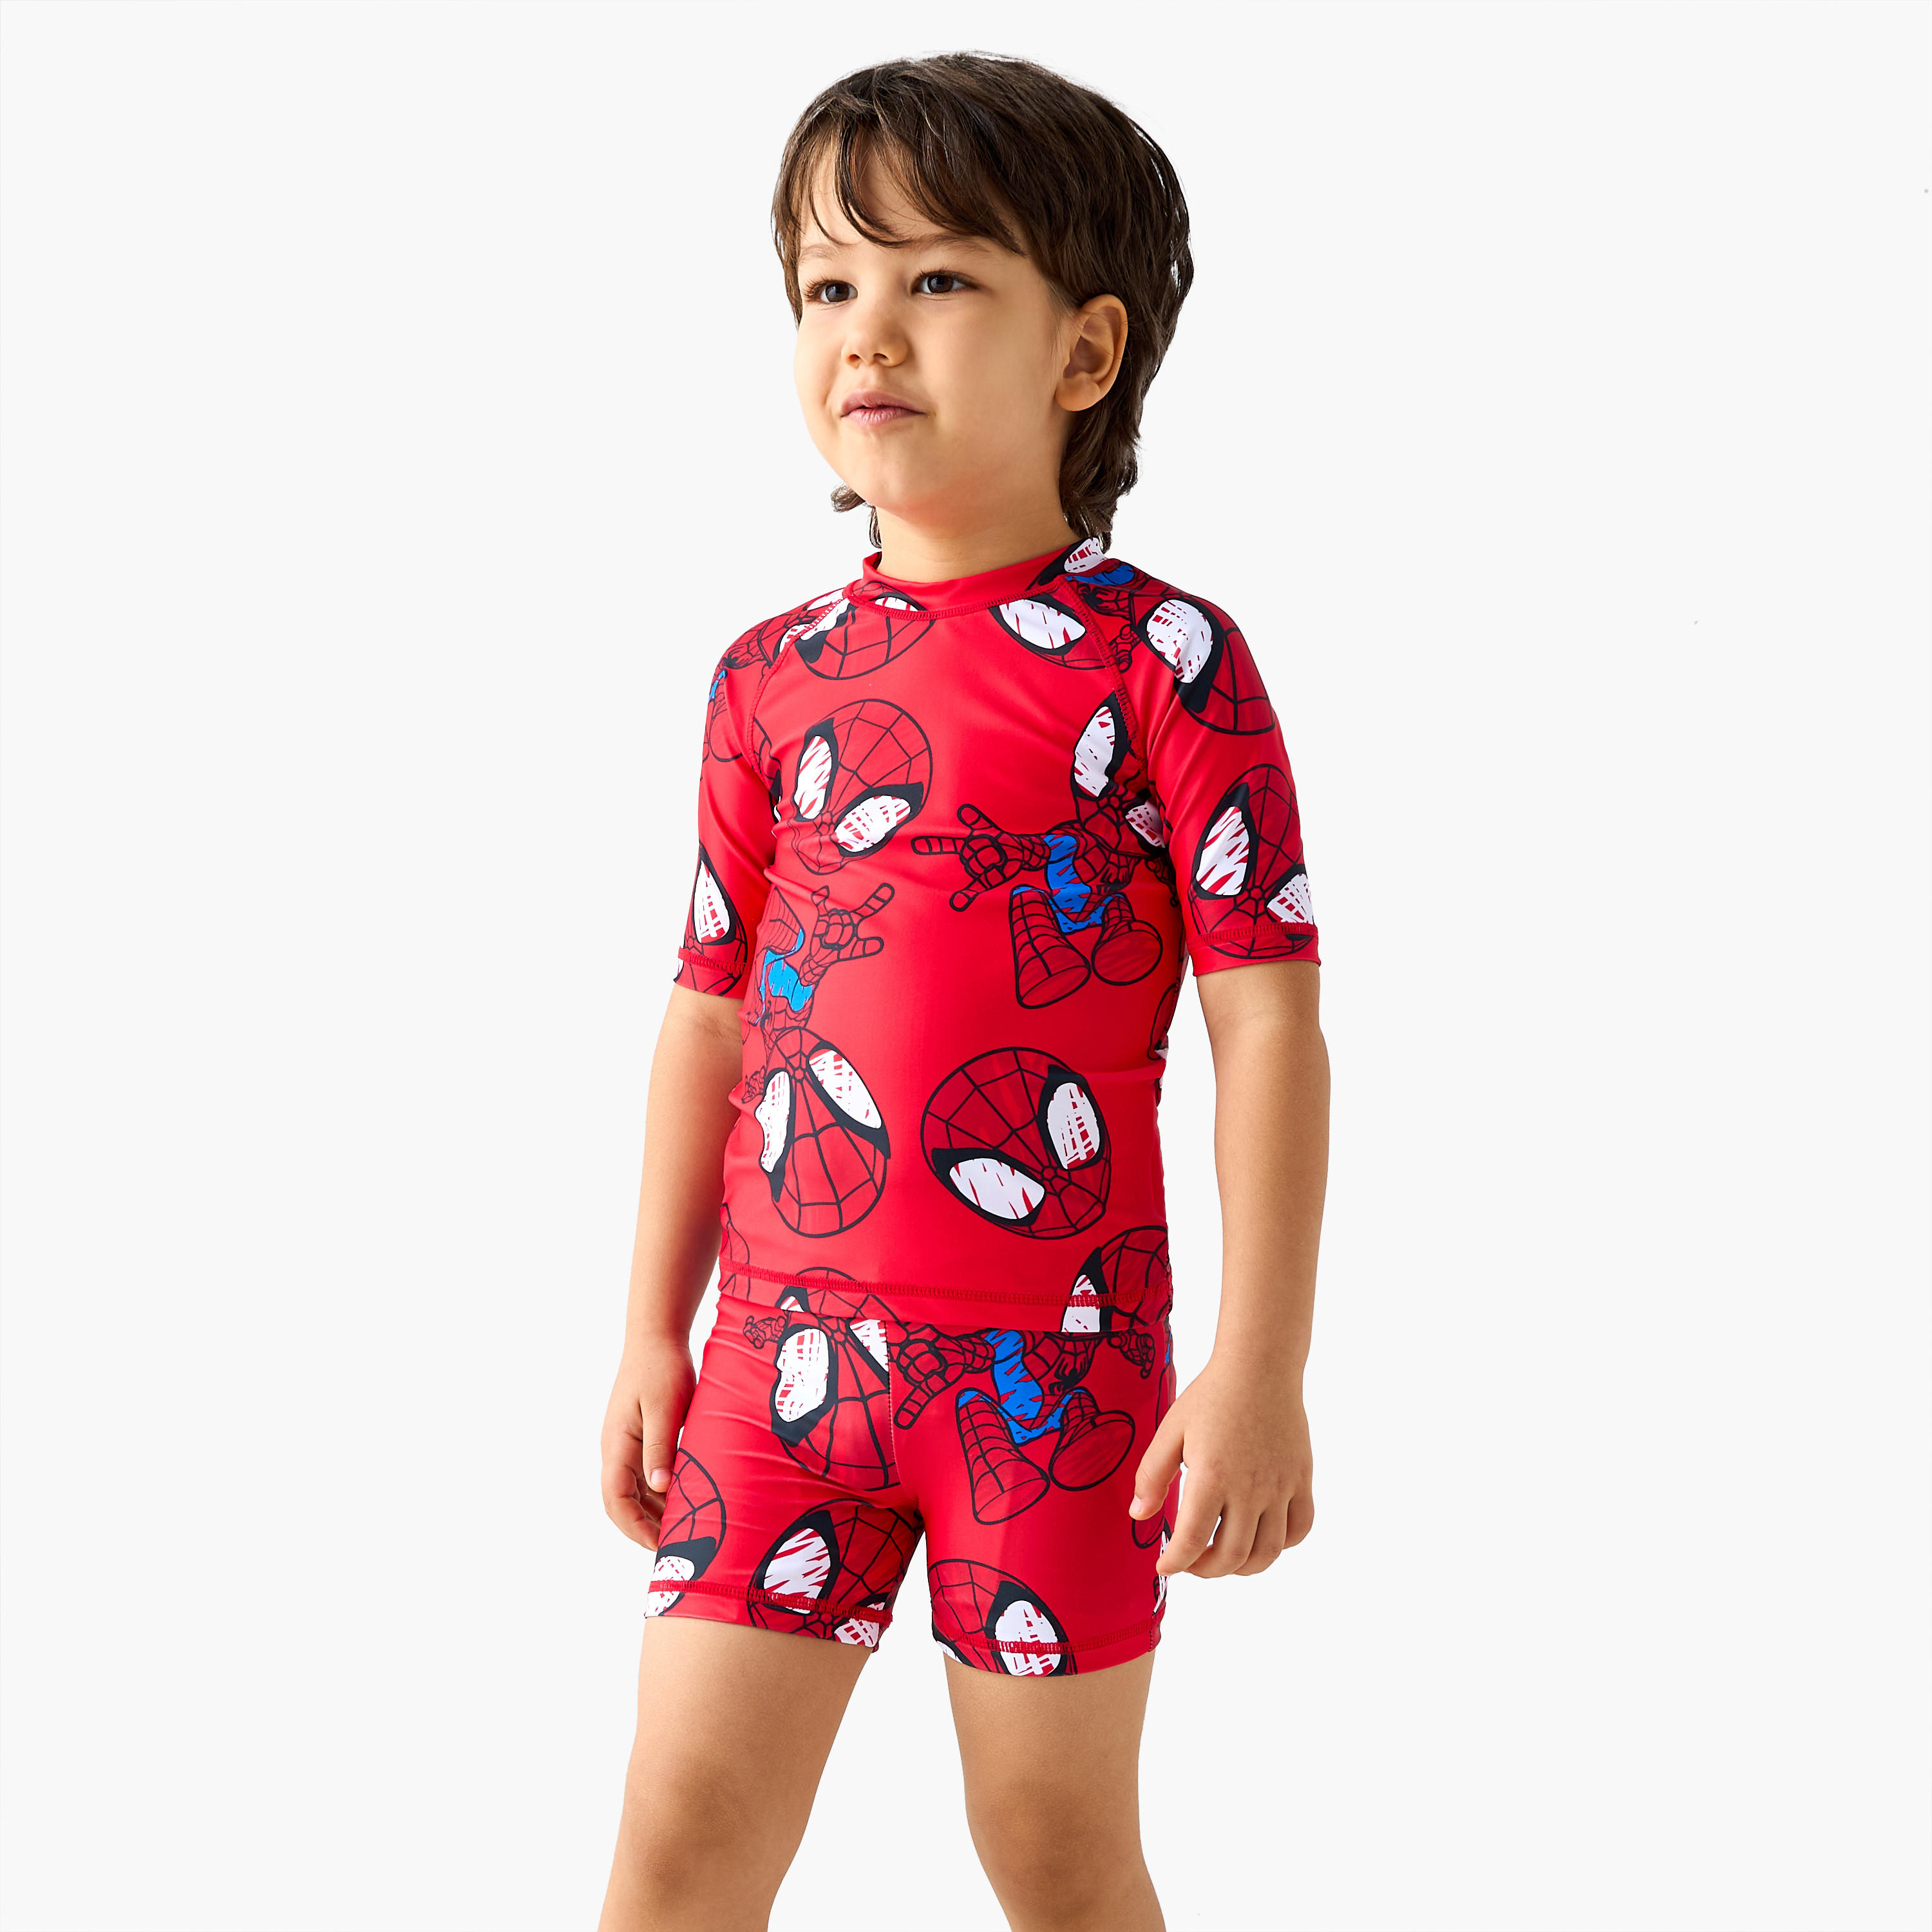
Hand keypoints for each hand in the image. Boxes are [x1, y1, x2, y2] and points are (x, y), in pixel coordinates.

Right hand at [600, 1337, 696, 1549]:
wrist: (656, 1338)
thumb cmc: (661, 1369)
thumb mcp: (665, 1408)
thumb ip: (660, 1448)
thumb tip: (659, 1487)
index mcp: (616, 1445)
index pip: (616, 1500)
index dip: (635, 1527)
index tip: (660, 1546)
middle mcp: (616, 1449)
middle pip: (621, 1502)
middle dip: (643, 1528)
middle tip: (675, 1549)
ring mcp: (625, 1444)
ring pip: (634, 1491)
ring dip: (653, 1512)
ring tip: (683, 1530)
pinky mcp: (639, 1438)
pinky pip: (644, 1475)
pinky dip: (660, 1492)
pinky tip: (684, 1498)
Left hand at [1128, 1351, 1313, 1576]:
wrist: (1260, 1367)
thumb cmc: (1212, 1396)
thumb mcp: (1171, 1430)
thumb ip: (1151, 1475)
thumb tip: (1138, 1515)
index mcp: (1212, 1476)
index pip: (1191, 1540)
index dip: (1175, 1563)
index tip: (1164, 1566)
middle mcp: (1251, 1488)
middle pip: (1231, 1556)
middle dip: (1205, 1569)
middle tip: (1190, 1562)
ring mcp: (1281, 1486)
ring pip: (1268, 1552)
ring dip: (1242, 1567)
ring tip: (1222, 1557)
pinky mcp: (1301, 1479)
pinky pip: (1300, 1528)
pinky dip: (1281, 1545)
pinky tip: (1259, 1536)